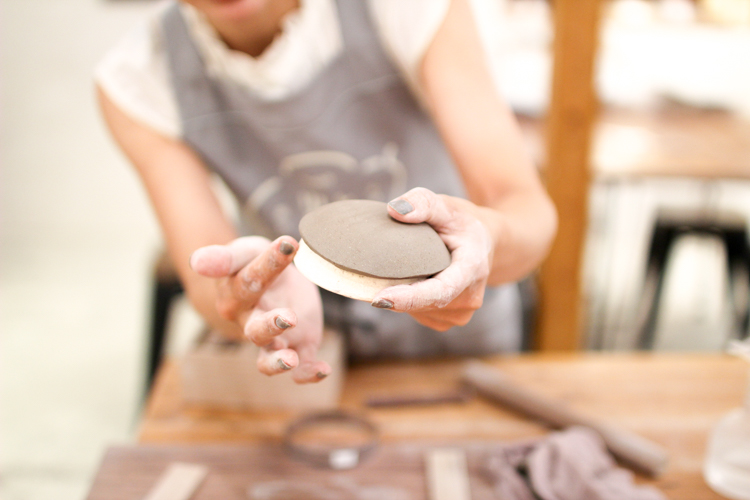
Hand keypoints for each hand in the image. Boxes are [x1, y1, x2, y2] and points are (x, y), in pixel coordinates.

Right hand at [189, 236, 330, 382]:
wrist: (266, 284)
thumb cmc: (250, 265)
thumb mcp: (242, 254)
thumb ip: (224, 258)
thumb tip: (196, 261)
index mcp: (237, 296)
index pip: (251, 280)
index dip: (270, 262)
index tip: (288, 243)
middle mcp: (252, 322)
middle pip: (256, 331)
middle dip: (270, 327)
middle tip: (287, 318)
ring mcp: (275, 339)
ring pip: (270, 358)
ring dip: (279, 361)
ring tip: (291, 360)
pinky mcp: (298, 347)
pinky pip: (301, 367)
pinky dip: (309, 373)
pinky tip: (324, 370)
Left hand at [371, 188, 492, 330]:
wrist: (484, 243)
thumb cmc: (461, 223)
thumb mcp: (446, 205)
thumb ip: (423, 203)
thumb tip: (395, 211)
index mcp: (473, 268)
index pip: (441, 291)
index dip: (410, 298)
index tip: (381, 299)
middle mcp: (471, 298)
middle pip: (423, 303)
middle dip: (397, 289)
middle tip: (378, 267)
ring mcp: (461, 313)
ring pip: (418, 311)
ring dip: (403, 294)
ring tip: (408, 267)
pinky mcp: (449, 320)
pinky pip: (419, 314)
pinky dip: (409, 300)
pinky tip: (415, 279)